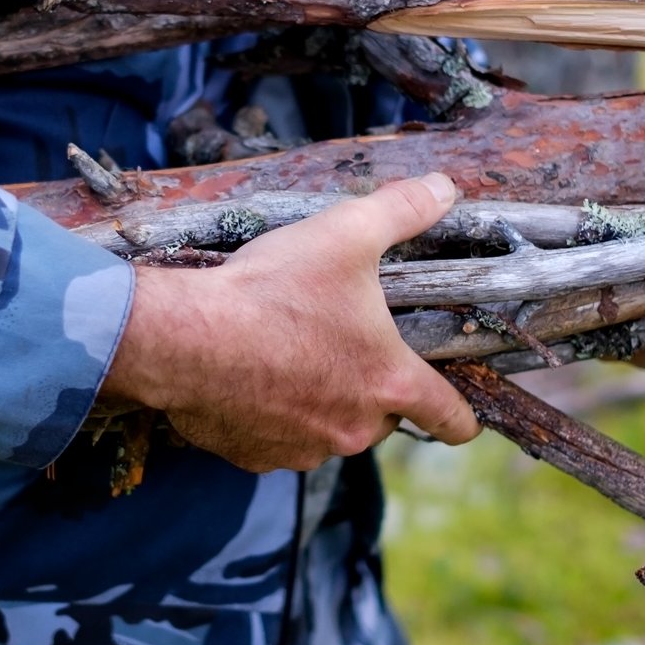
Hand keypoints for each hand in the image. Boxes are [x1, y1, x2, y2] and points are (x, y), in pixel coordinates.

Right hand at [103, 173, 481, 472]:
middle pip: (382, 417)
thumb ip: (403, 210)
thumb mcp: (346, 232)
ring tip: (285, 354)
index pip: (450, 418)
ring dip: (318, 402)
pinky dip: (270, 415)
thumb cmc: (271, 289)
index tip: (461, 418)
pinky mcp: (255, 457)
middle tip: (336, 342)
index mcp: (389, 382)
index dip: (461, 418)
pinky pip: (276, 439)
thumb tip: (445, 188)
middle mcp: (354, 429)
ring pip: (327, 428)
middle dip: (368, 386)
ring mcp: (303, 449)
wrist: (182, 338)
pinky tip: (248, 377)